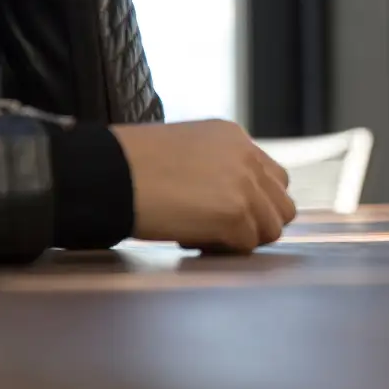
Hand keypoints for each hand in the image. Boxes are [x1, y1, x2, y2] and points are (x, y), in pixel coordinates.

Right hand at [112, 120, 298, 252]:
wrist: (106, 173)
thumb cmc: (128, 165)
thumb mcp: (185, 151)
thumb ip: (216, 168)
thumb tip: (226, 200)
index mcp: (234, 138)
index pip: (272, 177)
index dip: (254, 202)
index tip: (224, 213)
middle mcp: (247, 157)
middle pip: (281, 203)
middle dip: (257, 222)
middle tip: (219, 231)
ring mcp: (245, 185)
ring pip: (272, 227)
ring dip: (243, 238)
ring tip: (203, 236)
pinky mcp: (235, 213)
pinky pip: (246, 244)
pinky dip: (222, 250)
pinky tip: (189, 240)